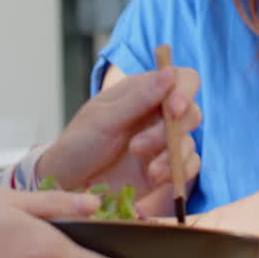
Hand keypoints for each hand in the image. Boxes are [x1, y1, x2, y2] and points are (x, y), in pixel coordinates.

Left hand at [37, 67, 201, 203]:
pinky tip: (155, 177)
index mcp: (143, 91)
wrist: (67, 184)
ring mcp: (162, 143)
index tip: (174, 108)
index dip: (185, 90)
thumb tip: (168, 73)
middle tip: (137, 146)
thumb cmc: (79, 143)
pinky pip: (188, 166)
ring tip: (146, 168)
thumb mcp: (103, 119)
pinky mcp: (165, 168)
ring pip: (189, 141)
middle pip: (191, 112)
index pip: (182, 79)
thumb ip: (138, 99)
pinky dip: (177, 171)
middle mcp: (158, 114)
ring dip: (170, 155)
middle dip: (171, 130)